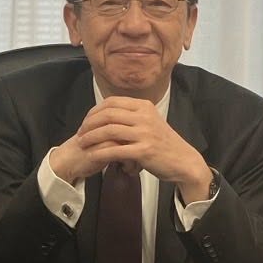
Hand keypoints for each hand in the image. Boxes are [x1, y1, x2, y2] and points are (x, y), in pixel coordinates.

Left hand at [49, 98, 214, 200]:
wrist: (183, 161)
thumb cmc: (164, 143)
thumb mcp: (150, 122)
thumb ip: (132, 116)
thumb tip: (108, 114)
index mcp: (144, 106)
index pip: (112, 102)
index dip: (94, 111)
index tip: (86, 121)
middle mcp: (144, 116)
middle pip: (108, 114)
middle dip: (89, 123)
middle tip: (80, 133)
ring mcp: (145, 133)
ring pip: (109, 130)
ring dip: (91, 137)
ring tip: (82, 143)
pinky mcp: (144, 151)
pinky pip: (116, 150)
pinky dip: (100, 153)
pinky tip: (92, 156)